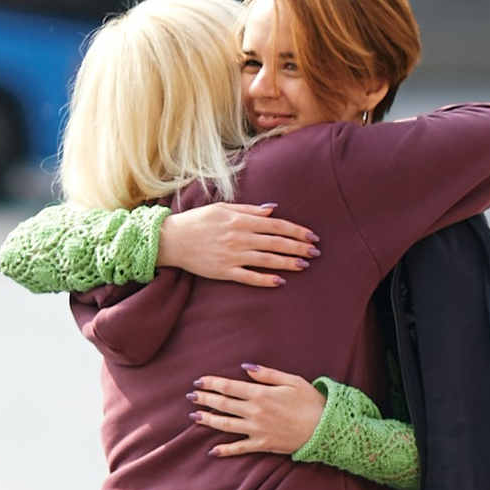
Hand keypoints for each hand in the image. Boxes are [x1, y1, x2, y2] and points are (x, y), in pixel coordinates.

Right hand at [158, 201, 318, 287]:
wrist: (173, 239)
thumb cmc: (198, 221)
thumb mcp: (224, 208)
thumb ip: (250, 210)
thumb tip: (272, 210)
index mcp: (241, 221)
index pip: (276, 225)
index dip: (297, 231)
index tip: (311, 235)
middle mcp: (240, 237)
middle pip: (276, 243)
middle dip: (299, 247)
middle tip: (316, 251)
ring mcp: (233, 255)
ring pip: (267, 260)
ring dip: (288, 263)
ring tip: (305, 264)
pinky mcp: (224, 271)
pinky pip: (249, 277)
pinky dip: (265, 280)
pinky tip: (280, 281)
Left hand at [190, 364, 328, 457]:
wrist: (325, 429)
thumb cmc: (311, 402)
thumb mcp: (291, 381)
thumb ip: (266, 374)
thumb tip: (245, 368)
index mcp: (261, 394)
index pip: (229, 387)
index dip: (211, 383)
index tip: (199, 381)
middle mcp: (254, 412)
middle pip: (223, 404)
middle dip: (204, 399)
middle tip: (190, 396)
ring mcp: (257, 430)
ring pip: (225, 425)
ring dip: (208, 420)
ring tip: (194, 416)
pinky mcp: (262, 445)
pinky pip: (239, 448)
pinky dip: (225, 450)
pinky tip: (212, 451)